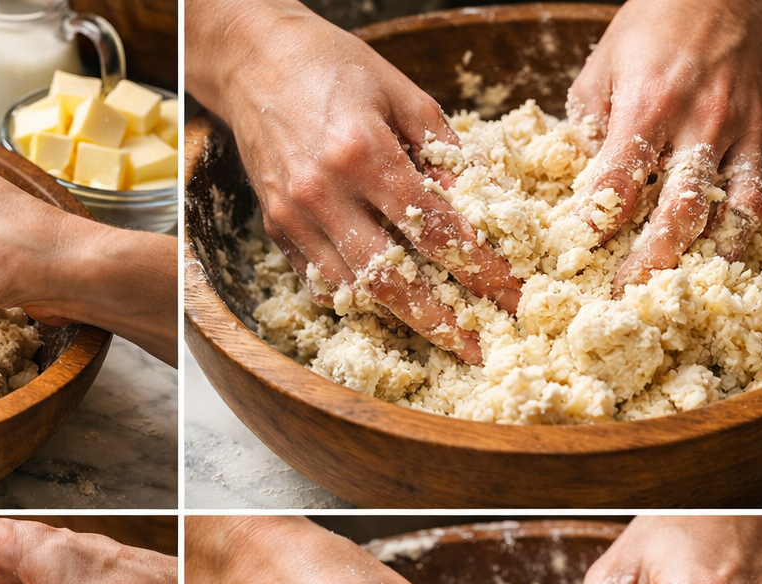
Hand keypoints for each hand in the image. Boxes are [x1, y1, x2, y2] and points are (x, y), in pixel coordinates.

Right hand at [186, 0, 522, 363]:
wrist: (253, 59)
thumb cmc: (333, 65)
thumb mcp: (404, 94)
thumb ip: (445, 151)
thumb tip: (486, 202)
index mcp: (363, 154)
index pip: (435, 229)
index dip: (479, 268)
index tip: (509, 293)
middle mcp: (324, 194)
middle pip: (390, 278)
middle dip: (439, 320)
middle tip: (476, 346)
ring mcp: (293, 217)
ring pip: (352, 289)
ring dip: (400, 318)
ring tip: (440, 334)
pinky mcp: (275, 228)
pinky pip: (319, 280)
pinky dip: (356, 297)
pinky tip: (389, 306)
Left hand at [566, 0, 761, 293]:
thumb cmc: (653, 27)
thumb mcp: (601, 68)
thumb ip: (588, 128)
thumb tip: (581, 186)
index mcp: (647, 109)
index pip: (616, 184)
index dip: (593, 226)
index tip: (575, 256)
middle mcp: (699, 125)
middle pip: (680, 213)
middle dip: (653, 262)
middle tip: (630, 297)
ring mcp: (742, 132)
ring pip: (737, 211)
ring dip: (713, 256)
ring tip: (689, 287)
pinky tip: (748, 246)